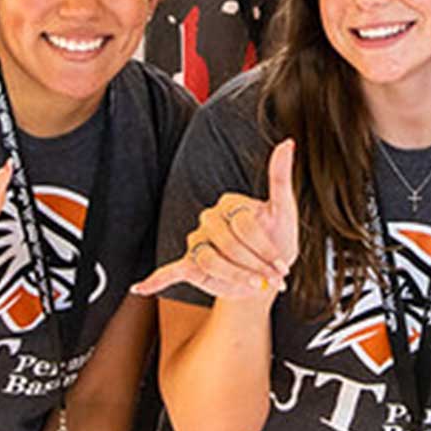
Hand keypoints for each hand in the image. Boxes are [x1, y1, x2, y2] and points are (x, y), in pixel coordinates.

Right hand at [134, 138, 298, 300]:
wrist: (268, 273)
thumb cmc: (276, 238)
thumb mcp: (284, 210)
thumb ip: (280, 177)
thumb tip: (288, 143)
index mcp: (229, 204)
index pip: (244, 224)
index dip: (265, 248)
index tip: (282, 266)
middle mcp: (209, 220)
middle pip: (228, 244)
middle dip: (254, 265)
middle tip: (271, 280)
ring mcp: (198, 242)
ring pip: (209, 261)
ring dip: (235, 277)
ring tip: (254, 286)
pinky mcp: (190, 265)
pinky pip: (170, 271)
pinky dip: (156, 280)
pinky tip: (142, 287)